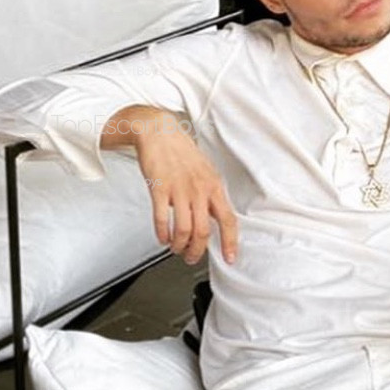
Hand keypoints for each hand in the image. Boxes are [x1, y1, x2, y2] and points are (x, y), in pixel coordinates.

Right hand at [134, 117, 238, 266]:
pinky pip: (161, 219)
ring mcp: (179, 189)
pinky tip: (162, 237)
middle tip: (191, 257)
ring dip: (179, 245)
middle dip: (197, 251)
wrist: (159, 132)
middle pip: (203, 232)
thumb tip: (215, 218)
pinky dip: (162, 234)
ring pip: (184, 230)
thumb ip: (211, 195)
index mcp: (214, 186)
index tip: (229, 257)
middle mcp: (199, 189)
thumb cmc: (181, 152)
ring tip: (175, 248)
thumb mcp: (206, 172)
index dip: (230, 242)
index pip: (228, 220)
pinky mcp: (159, 188)